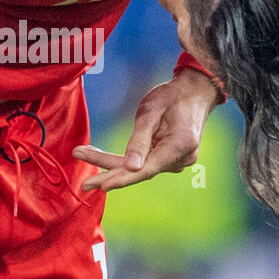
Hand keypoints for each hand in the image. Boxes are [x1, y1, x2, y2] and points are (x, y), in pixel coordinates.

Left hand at [73, 68, 218, 192]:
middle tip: (84, 184)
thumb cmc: (172, 96)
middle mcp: (181, 159)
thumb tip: (131, 167)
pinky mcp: (171, 159)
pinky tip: (104, 158)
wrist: (195, 92)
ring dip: (113, 165)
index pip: (146, 170)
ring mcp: (178, 161)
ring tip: (84, 155)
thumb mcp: (151, 112)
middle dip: (109, 174)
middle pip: (140, 172)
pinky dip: (125, 161)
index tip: (100, 186)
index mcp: (179, 147)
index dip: (122, 179)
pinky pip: (146, 163)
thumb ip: (140, 140)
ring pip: (140, 168)